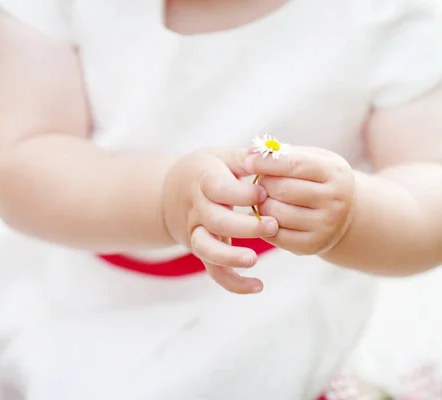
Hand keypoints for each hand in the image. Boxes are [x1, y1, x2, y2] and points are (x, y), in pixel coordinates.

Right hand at [162, 148, 278, 293]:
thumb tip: (272, 153)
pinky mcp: (202, 250)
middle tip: (273, 225)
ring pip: (207, 249)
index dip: (242, 193)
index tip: (264, 193)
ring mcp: (196, 232)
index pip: (219, 189)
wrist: (169, 194)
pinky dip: (233, 282)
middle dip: (244, 226)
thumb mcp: (221, 157)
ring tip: (253, 259)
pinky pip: (214, 271)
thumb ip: (246, 158)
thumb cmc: (206, 171)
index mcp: (203, 181)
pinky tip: (258, 286)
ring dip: (230, 256)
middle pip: (215, 221)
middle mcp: (197, 208)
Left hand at [244, 147, 355, 255]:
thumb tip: (251, 152)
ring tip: (266, 198)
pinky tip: (270, 215)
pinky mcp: (312, 245)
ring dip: (262, 204)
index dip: (267, 163)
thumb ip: (284, 154)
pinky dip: (265, 223)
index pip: (294, 165)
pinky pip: (276, 234)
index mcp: (334, 173)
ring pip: (276, 213)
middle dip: (264, 184)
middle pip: (283, 190)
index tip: (247, 161)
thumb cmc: (320, 180)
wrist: (346, 215)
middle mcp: (334, 200)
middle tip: (262, 182)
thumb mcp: (312, 159)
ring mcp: (325, 225)